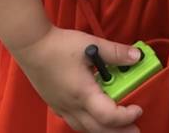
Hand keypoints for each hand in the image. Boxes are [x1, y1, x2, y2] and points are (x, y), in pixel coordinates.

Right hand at [13, 27, 143, 132]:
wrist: (30, 45)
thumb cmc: (59, 45)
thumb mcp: (91, 44)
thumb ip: (115, 52)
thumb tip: (136, 56)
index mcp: (82, 93)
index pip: (108, 116)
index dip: (126, 117)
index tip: (138, 110)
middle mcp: (72, 106)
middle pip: (98, 130)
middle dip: (119, 132)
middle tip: (135, 130)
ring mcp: (61, 107)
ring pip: (85, 129)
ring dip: (103, 130)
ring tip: (116, 127)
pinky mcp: (55, 103)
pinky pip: (74, 122)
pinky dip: (88, 124)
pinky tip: (92, 115)